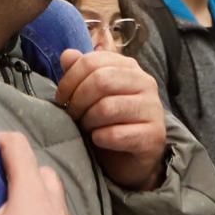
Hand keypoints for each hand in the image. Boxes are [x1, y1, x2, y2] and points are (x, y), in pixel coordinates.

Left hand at [55, 49, 166, 190]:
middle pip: (101, 81)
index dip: (70, 79)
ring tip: (86, 127)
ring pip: (107, 108)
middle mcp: (145, 83)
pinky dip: (99, 139)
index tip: (61, 97)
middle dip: (78, 100)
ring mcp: (153, 109)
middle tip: (72, 115)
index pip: (93, 61)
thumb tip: (67, 55)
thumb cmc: (109, 121)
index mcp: (129, 67)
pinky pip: (116, 134)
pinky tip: (98, 140)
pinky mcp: (153, 136)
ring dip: (88, 120)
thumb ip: (80, 71)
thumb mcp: (91, 94)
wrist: (130, 159)